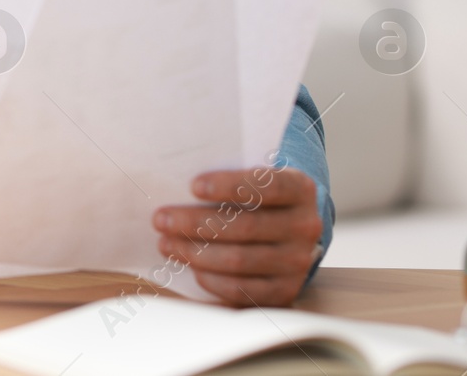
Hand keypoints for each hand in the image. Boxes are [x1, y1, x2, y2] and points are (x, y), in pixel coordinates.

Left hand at [153, 167, 321, 306]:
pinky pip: (243, 290)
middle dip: (196, 223)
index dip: (230, 185)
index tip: (193, 186)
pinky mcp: (285, 291)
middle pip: (246, 226)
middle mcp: (306, 227)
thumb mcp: (254, 176)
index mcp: (300, 189)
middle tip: (161, 219)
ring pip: (240, 260)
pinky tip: (191, 268)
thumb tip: (176, 178)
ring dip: (196, 253)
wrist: (289, 228)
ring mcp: (298, 262)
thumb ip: (229, 175)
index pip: (268, 186)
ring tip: (166, 243)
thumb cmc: (257, 195)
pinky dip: (212, 280)